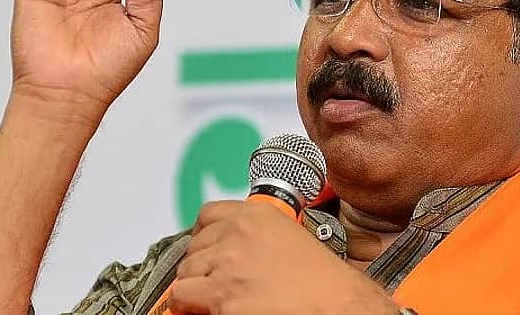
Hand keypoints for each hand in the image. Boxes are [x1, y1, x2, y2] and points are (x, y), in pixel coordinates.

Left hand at [168, 201, 398, 314]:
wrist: (337, 306)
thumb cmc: (323, 282)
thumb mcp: (290, 238)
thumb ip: (256, 236)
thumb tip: (227, 250)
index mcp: (257, 214)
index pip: (208, 215)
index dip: (204, 236)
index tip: (206, 250)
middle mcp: (239, 233)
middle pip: (194, 247)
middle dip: (202, 267)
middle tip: (218, 283)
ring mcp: (229, 263)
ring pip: (185, 273)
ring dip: (196, 288)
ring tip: (220, 299)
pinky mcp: (223, 295)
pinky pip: (181, 297)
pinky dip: (189, 307)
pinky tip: (211, 310)